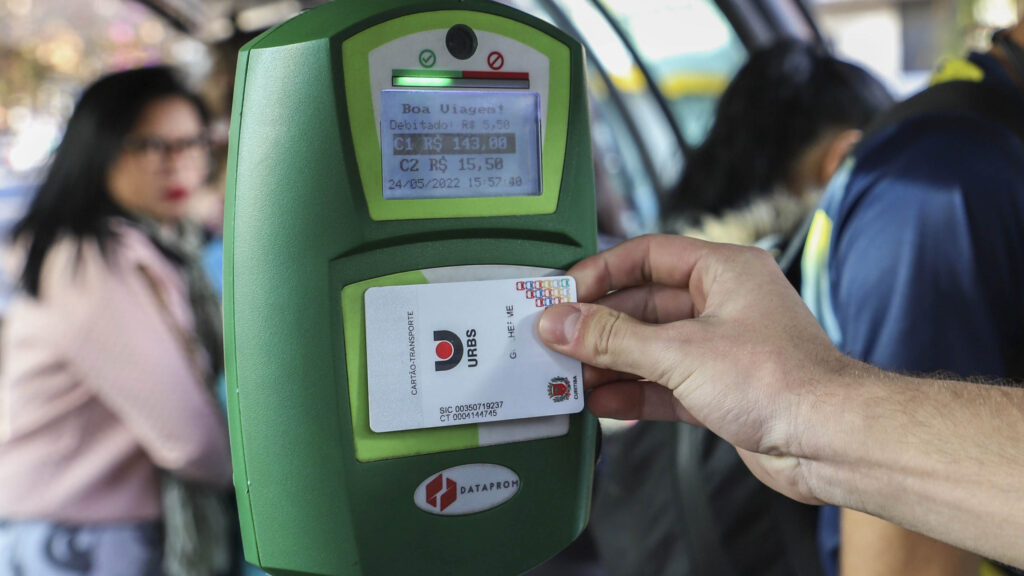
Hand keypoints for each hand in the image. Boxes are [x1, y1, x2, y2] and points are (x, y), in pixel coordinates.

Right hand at [539, 234, 852, 502]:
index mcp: (724, 271)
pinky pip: (664, 383)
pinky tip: (603, 403)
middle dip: (600, 326)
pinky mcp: (720, 389)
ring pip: (651, 347)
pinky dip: (633, 392)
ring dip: (611, 363)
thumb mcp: (681, 353)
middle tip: (557, 340)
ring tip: (570, 376)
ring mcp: (721, 348)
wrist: (831, 442)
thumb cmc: (782, 381)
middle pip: (644, 305)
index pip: (648, 256)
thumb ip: (613, 339)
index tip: (565, 291)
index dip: (602, 271)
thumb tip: (561, 322)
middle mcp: (724, 304)